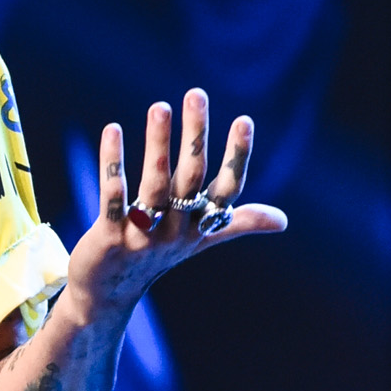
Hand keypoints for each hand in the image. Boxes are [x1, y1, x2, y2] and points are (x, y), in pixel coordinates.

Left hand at [62, 93, 284, 323]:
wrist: (107, 295)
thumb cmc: (157, 257)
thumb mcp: (199, 239)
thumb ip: (237, 222)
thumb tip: (283, 221)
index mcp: (199, 225)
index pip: (226, 189)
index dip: (236, 157)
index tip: (244, 121)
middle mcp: (176, 230)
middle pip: (190, 178)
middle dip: (195, 137)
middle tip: (196, 95)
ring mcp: (143, 236)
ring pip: (154, 185)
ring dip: (157, 145)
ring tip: (160, 107)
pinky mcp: (110, 237)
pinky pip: (113, 198)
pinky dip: (112, 164)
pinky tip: (112, 130)